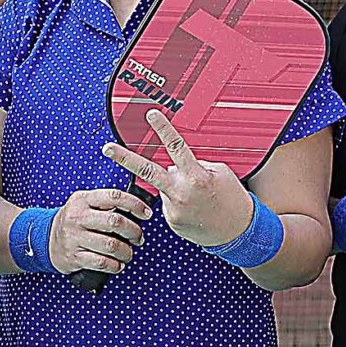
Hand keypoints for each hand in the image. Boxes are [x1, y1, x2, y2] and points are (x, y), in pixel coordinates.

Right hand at [47, 188, 151, 274]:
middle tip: (138, 238)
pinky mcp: (74, 256)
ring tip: (128, 253)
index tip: (146, 214)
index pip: (114, 196)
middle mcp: (78, 217)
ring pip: (111, 245)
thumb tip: (137, 209)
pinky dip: (115, 266)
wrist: (45, 239)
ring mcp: (75, 238)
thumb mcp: (84, 204)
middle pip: (115, 222)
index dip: (135, 205)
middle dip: (134, 232)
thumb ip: (105, 203)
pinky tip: (118, 264)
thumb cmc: (73, 221)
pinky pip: (102, 263)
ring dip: (126, 252)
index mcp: (83, 200)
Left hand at [101, 109, 253, 247]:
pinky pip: (169, 203)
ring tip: (197, 197)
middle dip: (123, 158)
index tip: (151, 114)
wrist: (238, 232)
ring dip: (175, 187)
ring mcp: (174, 209)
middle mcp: (181, 192)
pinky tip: (194, 208)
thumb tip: (173, 165)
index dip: (162, 128)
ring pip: (164, 188)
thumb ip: (194, 166)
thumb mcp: (219, 173)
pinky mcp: (172, 221)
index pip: (175, 146)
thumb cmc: (232, 199)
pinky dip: (179, 202)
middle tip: (107, 148)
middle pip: (146, 170)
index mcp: (196, 176)